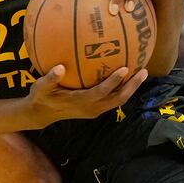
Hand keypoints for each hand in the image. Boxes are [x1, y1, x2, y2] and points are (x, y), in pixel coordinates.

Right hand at [25, 64, 148, 125]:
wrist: (42, 114)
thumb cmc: (41, 98)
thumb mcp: (40, 87)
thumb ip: (50, 79)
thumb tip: (60, 68)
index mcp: (81, 102)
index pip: (101, 92)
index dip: (114, 82)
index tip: (125, 68)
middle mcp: (91, 108)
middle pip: (118, 99)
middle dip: (132, 86)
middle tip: (143, 71)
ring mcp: (95, 110)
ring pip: (118, 100)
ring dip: (130, 88)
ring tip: (141, 73)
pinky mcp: (95, 108)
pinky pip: (113, 99)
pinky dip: (122, 89)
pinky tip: (126, 76)